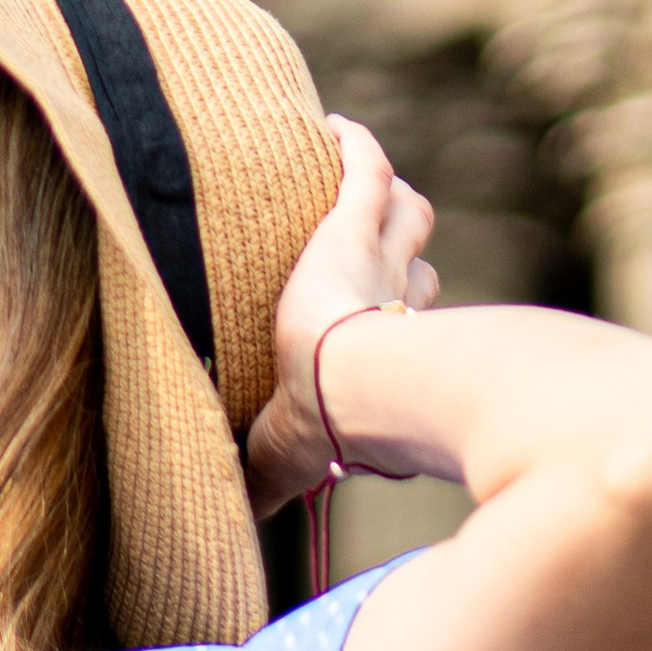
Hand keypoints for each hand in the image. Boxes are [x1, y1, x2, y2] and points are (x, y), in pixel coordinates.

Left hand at [245, 116, 437, 517]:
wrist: (338, 380)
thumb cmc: (322, 421)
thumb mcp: (288, 452)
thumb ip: (265, 476)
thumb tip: (235, 522)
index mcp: (391, 354)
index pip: (409, 322)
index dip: (399, 313)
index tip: (371, 318)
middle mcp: (400, 301)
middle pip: (416, 261)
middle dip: (400, 251)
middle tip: (367, 240)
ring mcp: (383, 255)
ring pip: (410, 211)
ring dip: (389, 196)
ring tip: (354, 177)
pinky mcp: (356, 218)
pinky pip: (366, 167)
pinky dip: (354, 146)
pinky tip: (332, 128)